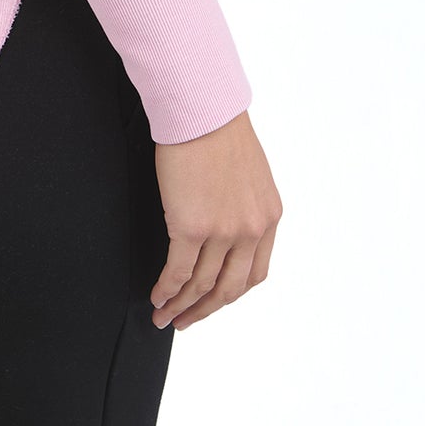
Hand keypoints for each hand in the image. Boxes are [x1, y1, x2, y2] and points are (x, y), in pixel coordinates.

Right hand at [149, 109, 280, 330]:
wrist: (200, 105)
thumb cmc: (216, 124)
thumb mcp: (248, 171)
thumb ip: (243, 203)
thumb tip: (224, 220)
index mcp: (268, 216)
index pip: (254, 273)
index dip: (230, 293)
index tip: (212, 301)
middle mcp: (251, 230)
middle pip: (229, 288)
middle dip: (205, 310)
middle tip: (186, 320)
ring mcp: (222, 232)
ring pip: (202, 286)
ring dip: (182, 306)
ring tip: (165, 316)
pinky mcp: (191, 227)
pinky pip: (177, 271)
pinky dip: (166, 289)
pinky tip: (157, 296)